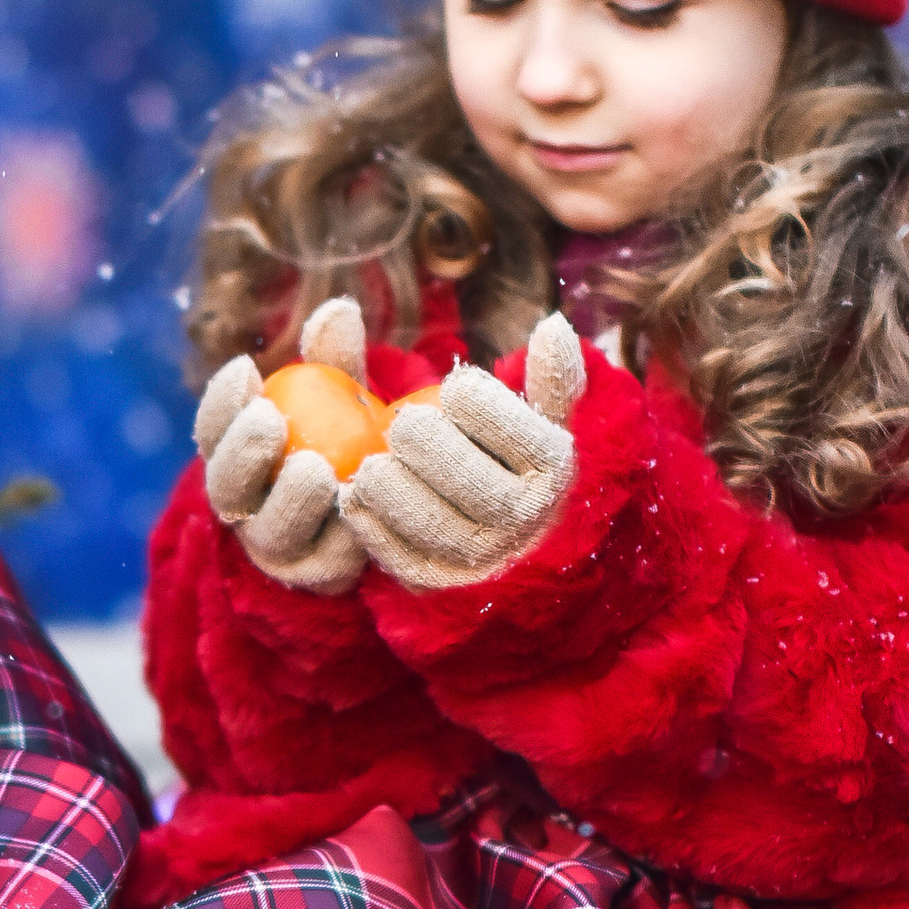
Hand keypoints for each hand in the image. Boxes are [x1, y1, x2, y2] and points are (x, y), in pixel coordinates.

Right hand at [193, 296, 368, 594]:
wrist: (385, 516)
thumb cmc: (352, 443)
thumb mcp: (345, 399)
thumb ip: (337, 362)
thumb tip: (339, 308)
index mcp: (237, 457)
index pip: (212, 431)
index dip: (221, 402)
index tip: (246, 367)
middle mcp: (246, 507)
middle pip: (227, 487)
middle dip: (241, 453)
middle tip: (271, 420)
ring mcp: (279, 548)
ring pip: (270, 532)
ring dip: (289, 501)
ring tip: (318, 469)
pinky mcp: (317, 578)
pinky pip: (324, 561)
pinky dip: (339, 535)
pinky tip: (357, 510)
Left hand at [341, 313, 584, 593]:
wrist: (505, 546)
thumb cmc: (514, 461)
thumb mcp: (537, 421)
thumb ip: (548, 378)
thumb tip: (554, 327)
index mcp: (552, 470)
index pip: (519, 437)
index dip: (480, 406)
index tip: (457, 389)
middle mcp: (523, 519)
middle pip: (471, 482)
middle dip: (428, 446)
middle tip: (402, 424)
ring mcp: (481, 557)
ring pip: (432, 523)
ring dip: (391, 490)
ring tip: (371, 463)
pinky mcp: (436, 581)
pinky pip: (397, 554)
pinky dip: (370, 525)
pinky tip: (354, 496)